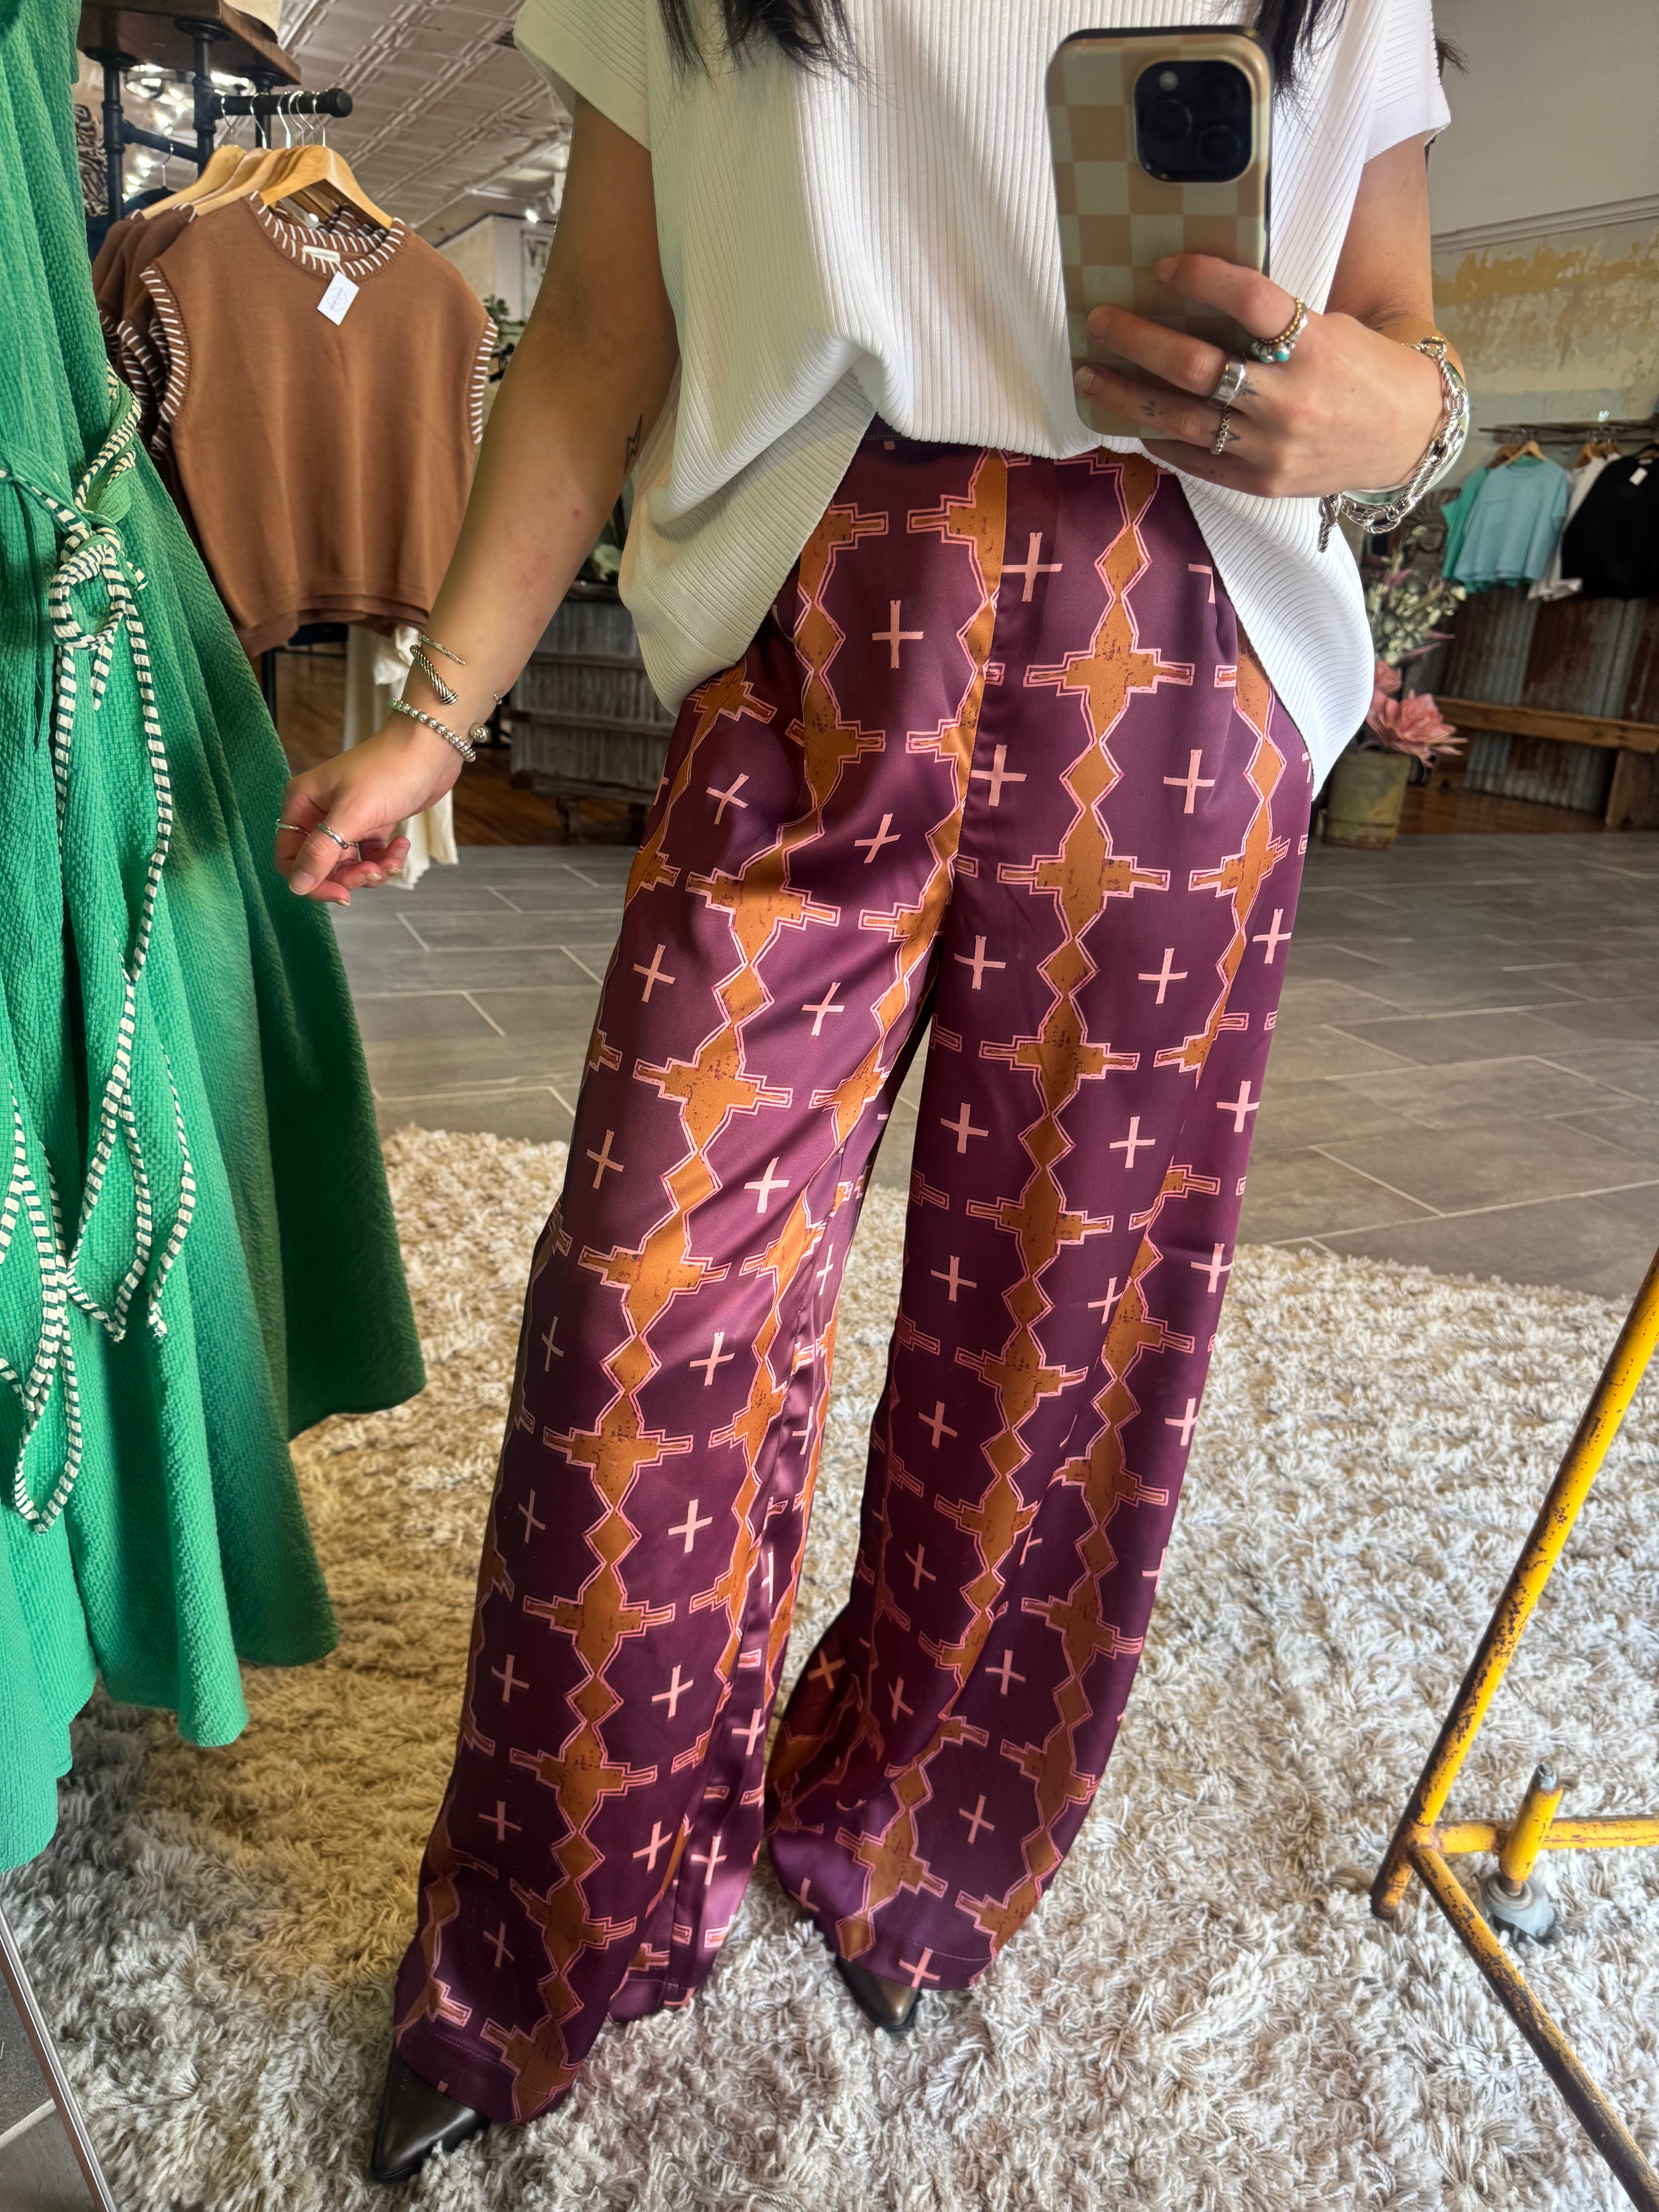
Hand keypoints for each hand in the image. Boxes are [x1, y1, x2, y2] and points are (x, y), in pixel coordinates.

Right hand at [276, 719, 462, 901]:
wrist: (431, 749)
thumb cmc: (388, 771)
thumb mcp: (352, 814)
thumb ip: (322, 851)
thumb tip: (297, 886)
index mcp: (302, 804)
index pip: (290, 858)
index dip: (312, 881)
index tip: (341, 894)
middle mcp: (318, 813)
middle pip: (321, 866)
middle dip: (349, 877)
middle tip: (372, 873)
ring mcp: (346, 819)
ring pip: (348, 865)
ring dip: (371, 871)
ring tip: (391, 860)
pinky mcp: (371, 824)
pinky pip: (370, 855)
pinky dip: (386, 858)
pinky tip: (401, 844)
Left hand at [1078, 256, 1445, 499]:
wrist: (1406, 435)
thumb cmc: (1363, 370)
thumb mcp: (1330, 327)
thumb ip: (1274, 321)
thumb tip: (1201, 301)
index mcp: (1314, 345)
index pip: (1250, 300)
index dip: (1202, 278)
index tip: (1163, 267)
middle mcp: (1288, 398)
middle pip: (1195, 366)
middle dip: (1137, 340)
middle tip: (1099, 322)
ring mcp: (1271, 446)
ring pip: (1180, 418)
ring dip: (1127, 395)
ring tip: (1091, 376)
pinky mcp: (1261, 481)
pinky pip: (1195, 458)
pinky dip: (1160, 438)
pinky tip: (1134, 421)